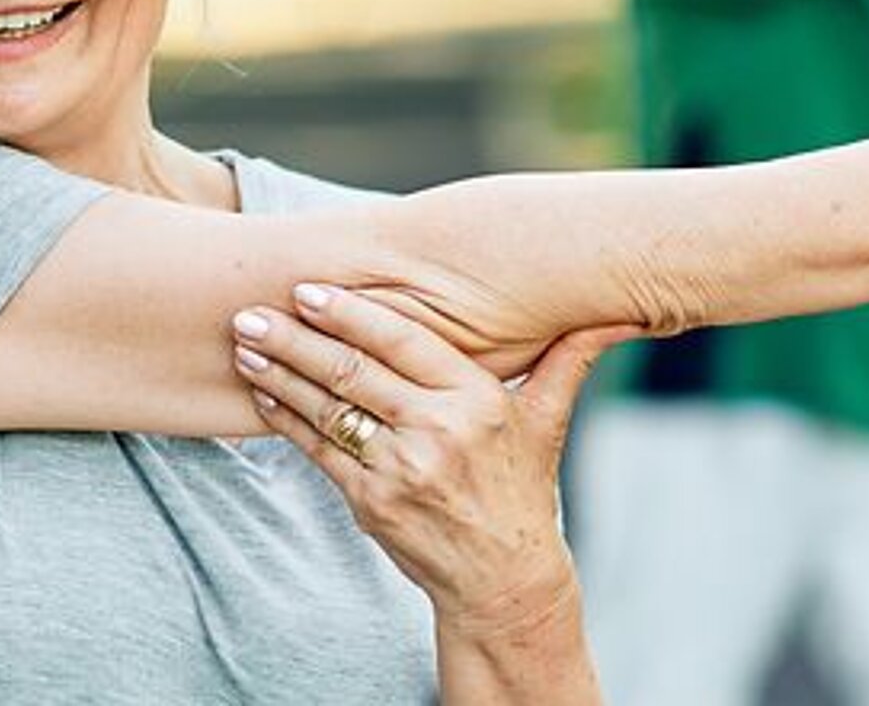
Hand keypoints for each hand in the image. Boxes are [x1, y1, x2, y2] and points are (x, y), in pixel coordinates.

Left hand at [231, 283, 636, 631]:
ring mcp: (403, 471)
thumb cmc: (520, 489)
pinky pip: (320, 451)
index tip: (310, 289)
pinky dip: (286, 419)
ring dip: (278, 373)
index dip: (353, 313)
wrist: (504, 579)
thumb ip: (569, 360)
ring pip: (329, 409)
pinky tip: (263, 392)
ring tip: (244, 342)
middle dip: (296, 338)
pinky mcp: (373, 503)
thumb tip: (624, 313)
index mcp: (479, 401)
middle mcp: (440, 432)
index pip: (406, 341)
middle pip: (354, 371)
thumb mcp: (547, 422)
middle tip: (250, 309)